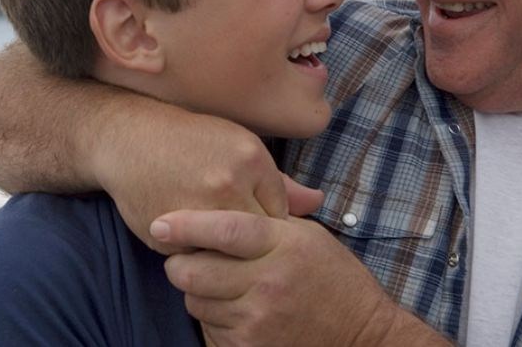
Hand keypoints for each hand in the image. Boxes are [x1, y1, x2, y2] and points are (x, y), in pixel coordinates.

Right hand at [92, 109, 323, 253]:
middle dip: (249, 244)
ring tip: (212, 236)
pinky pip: (195, 257)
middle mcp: (227, 184)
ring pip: (227, 255)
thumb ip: (279, 181)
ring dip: (222, 253)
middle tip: (234, 236)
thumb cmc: (188, 140)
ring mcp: (196, 211)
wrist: (129, 138)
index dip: (266, 223)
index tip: (250, 218)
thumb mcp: (237, 145)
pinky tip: (187, 234)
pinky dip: (195, 253)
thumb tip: (318, 203)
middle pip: (256, 240)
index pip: (280, 216)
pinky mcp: (170, 233)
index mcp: (250, 160)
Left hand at [150, 210, 446, 346]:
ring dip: (198, 292)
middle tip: (185, 259)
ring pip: (195, 302)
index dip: (185, 226)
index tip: (159, 223)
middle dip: (180, 263)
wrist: (361, 334)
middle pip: (193, 271)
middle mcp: (266, 283)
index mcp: (281, 245)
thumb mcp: (307, 236)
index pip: (223, 230)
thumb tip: (223, 190)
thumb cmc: (332, 277)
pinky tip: (234, 310)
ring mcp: (257, 320)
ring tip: (219, 285)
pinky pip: (208, 329)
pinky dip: (213, 319)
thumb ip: (267, 216)